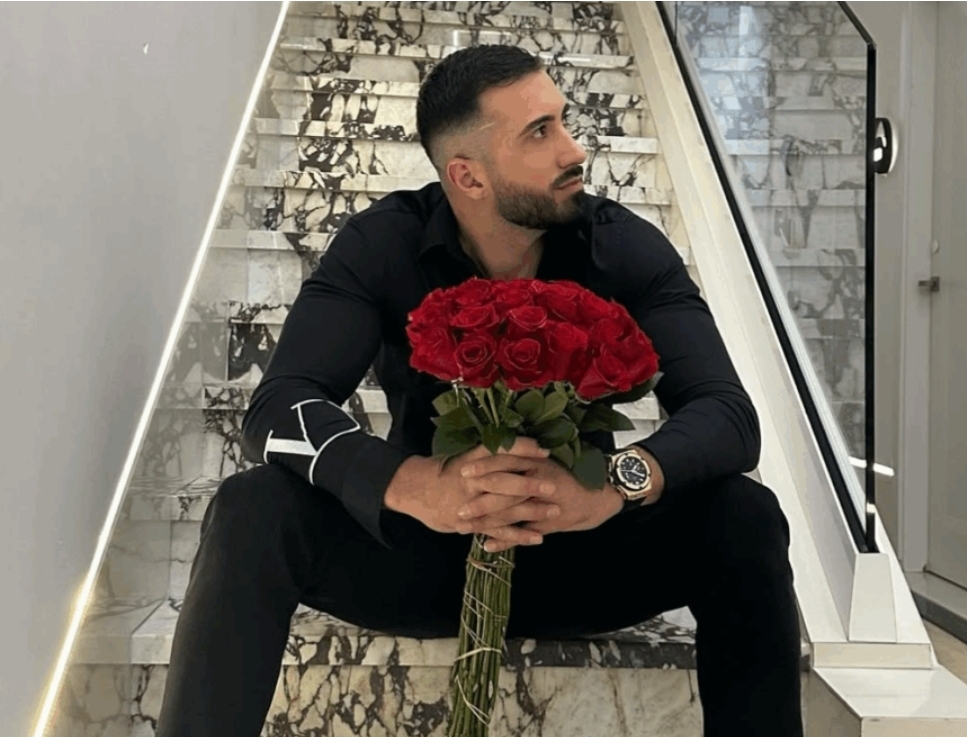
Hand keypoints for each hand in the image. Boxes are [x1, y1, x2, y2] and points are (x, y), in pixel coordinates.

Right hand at [384, 437, 557, 548]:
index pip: (499, 452)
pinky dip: (518, 536)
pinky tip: (538, 537)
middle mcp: (471, 481)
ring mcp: (470, 504)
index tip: (543, 451)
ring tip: (554, 510)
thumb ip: (487, 456)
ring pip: (504, 508)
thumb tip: (516, 446)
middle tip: (553, 485)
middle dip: (530, 484)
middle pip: (504, 482)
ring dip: (531, 511)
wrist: (414, 490)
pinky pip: (497, 531)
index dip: (522, 451)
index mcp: (471, 461)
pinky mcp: (470, 523)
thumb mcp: (463, 456)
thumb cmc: (443, 470)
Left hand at [459, 458, 624, 552]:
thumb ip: (523, 461)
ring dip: (484, 522)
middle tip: (457, 506)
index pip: (505, 461)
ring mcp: (543, 503)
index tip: (463, 471)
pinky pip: (523, 532)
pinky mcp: (548, 523)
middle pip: (503, 488)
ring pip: (509, 513)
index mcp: (535, 463)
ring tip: (463, 528)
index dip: (483, 466)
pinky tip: (487, 546)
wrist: (600, 495)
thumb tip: (494, 456)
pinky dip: (505, 541)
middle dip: (479, 498)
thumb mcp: (546, 464)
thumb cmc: (569, 477)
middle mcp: (538, 480)